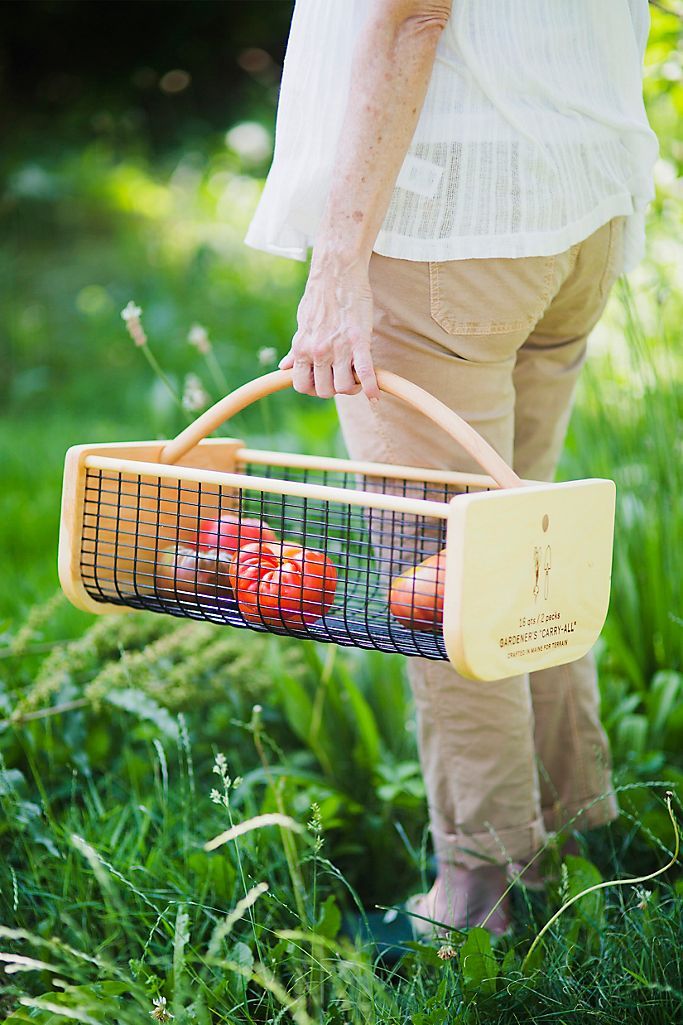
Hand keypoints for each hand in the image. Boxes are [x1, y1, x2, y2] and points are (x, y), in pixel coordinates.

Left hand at [279, 256, 379, 400]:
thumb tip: (283, 367)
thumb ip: (296, 350)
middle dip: (334, 389)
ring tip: (357, 377)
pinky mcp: (359, 341)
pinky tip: (375, 395)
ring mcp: (339, 348)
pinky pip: (365, 373)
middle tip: (342, 378)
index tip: (323, 382)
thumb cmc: (319, 297)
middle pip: (324, 391)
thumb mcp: (302, 325)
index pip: (301, 386)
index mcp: (302, 348)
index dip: (313, 389)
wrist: (337, 272)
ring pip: (344, 387)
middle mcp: (318, 351)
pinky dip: (371, 387)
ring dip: (352, 387)